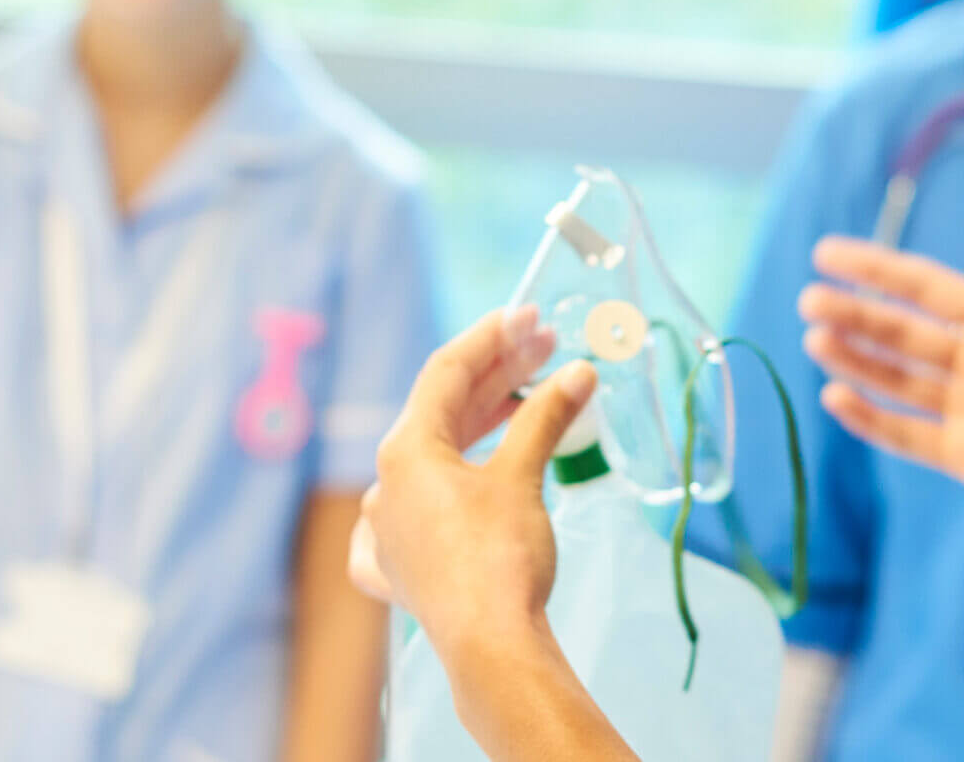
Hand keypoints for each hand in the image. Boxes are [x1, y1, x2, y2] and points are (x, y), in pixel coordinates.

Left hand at [351, 307, 597, 647]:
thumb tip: (579, 372)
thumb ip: (546, 416)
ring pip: (433, 461)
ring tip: (529, 403)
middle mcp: (385, 486)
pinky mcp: (402, 571)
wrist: (490, 647)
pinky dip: (448, 491)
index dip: (492, 337)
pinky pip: (415, 517)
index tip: (530, 316)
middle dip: (496, 377)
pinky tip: (458, 487)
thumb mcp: (524, 476)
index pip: (447, 372)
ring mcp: (389, 531)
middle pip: (442, 413)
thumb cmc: (500, 557)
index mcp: (404, 452)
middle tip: (546, 349)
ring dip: (482, 427)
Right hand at [799, 217, 963, 542]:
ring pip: (895, 378)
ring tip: (814, 342)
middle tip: (809, 302)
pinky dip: (869, 417)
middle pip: (901, 333)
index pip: (923, 288)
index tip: (826, 254)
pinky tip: (836, 397)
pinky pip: (903, 432)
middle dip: (855, 315)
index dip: (876, 269)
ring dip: (854, 360)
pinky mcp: (959, 453)